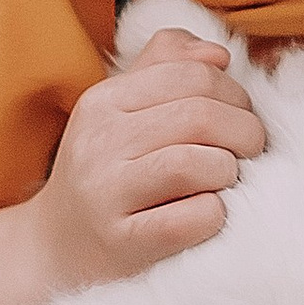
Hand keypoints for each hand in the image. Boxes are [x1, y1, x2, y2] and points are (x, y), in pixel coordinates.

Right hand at [0, 34, 267, 304]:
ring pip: (198, 163)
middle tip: (249, 151)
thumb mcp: (121, 111)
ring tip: (225, 181)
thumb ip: (166, 67)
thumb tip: (217, 54)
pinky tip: (209, 215)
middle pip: (200, 115)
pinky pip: (195, 218)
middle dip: (245, 132)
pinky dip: (217, 214)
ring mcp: (106, 194)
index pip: (191, 74)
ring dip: (230, 172)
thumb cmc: (106, 174)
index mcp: (102, 102)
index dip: (233, 92)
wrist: (54, 250)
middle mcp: (98, 143)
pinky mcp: (123, 242)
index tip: (239, 116)